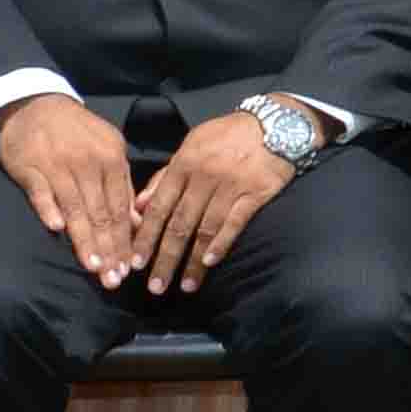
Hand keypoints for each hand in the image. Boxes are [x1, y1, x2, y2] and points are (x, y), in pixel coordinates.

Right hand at [0, 91, 146, 287]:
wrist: (38, 105)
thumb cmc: (78, 135)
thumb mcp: (109, 150)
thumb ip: (122, 187)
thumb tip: (139, 225)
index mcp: (111, 159)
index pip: (120, 208)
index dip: (124, 241)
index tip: (128, 270)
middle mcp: (88, 163)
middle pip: (100, 212)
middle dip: (108, 249)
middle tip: (112, 280)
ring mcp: (58, 164)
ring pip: (75, 206)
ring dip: (84, 237)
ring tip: (92, 266)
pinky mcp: (30, 166)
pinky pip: (41, 190)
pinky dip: (49, 208)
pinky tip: (56, 229)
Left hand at [130, 109, 292, 294]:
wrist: (274, 124)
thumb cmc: (227, 136)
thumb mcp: (192, 145)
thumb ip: (166, 176)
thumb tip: (139, 205)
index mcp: (184, 163)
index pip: (159, 206)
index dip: (147, 237)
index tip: (136, 262)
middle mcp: (204, 176)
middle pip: (180, 224)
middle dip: (165, 258)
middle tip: (155, 287)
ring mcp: (230, 186)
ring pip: (205, 229)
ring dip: (193, 261)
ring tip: (185, 285)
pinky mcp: (254, 194)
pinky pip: (234, 223)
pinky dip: (221, 244)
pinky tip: (210, 263)